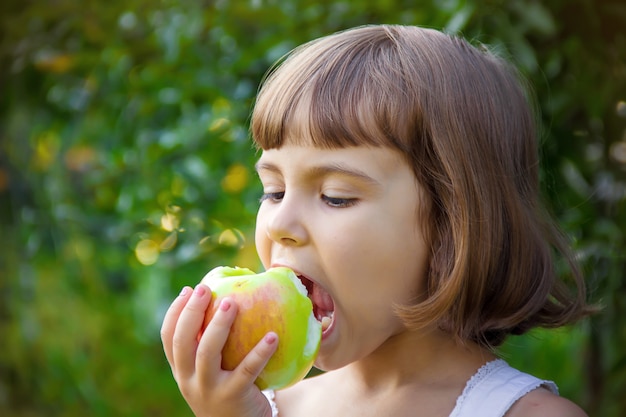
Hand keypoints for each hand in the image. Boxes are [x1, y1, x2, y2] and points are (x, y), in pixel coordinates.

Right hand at [160, 284, 278, 416]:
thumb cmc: (229, 391)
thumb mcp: (212, 372)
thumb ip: (212, 345)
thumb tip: (228, 299)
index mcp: (182, 371)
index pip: (169, 339)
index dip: (175, 313)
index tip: (188, 290)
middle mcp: (189, 381)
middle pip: (182, 343)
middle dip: (191, 312)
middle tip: (205, 288)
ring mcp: (209, 390)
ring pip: (207, 354)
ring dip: (218, 326)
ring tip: (232, 303)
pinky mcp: (233, 397)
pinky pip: (247, 370)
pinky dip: (260, 352)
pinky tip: (273, 335)